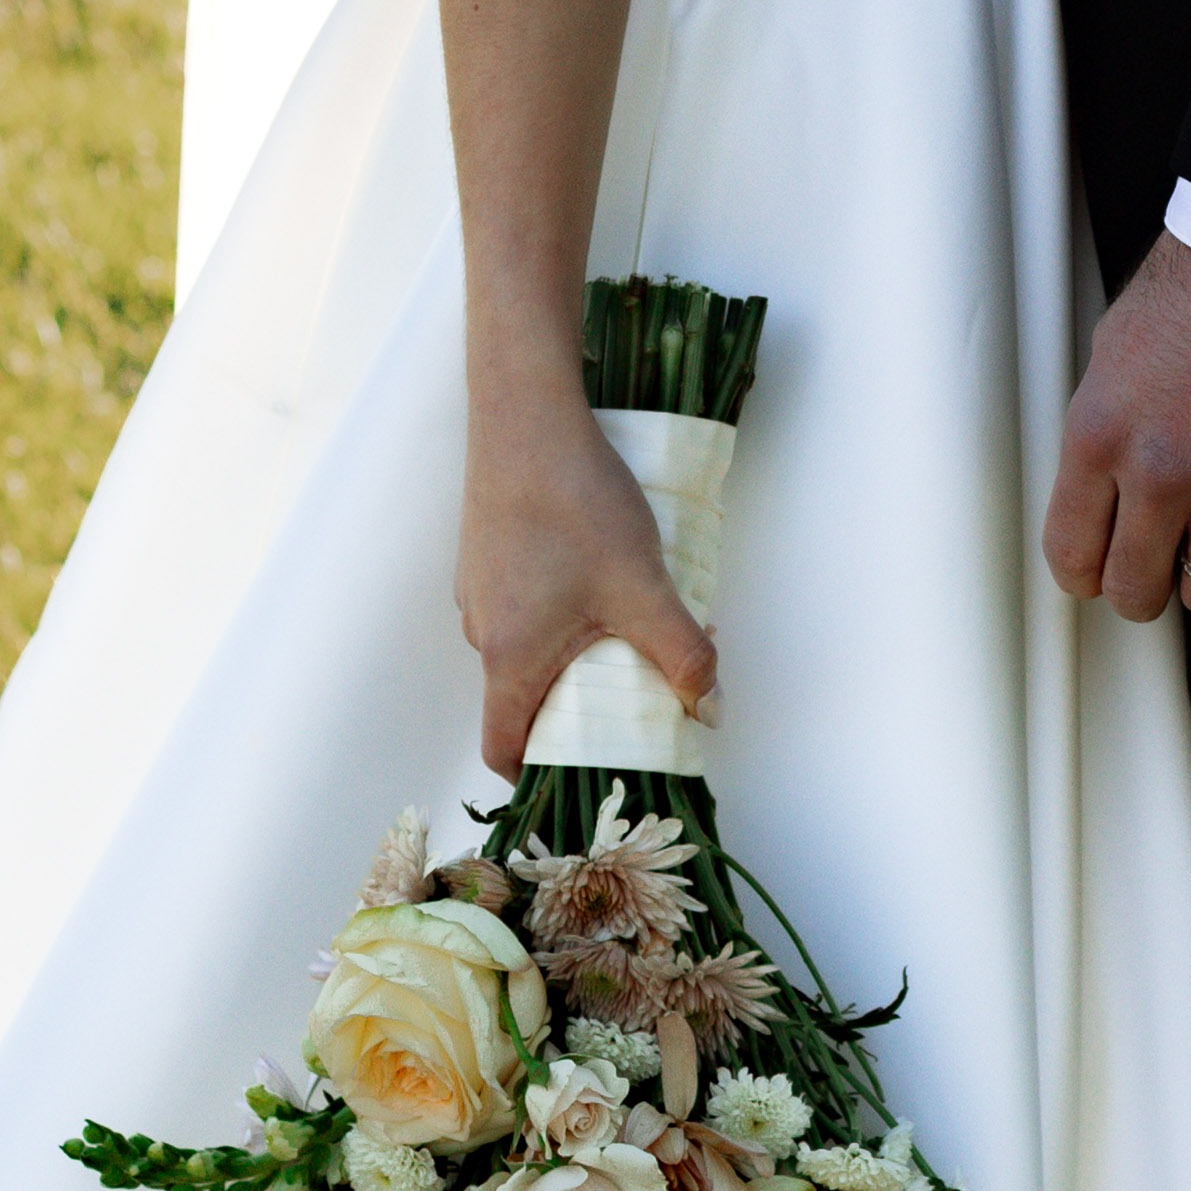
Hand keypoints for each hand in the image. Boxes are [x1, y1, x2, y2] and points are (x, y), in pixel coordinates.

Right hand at [458, 390, 717, 774]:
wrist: (527, 413)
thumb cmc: (575, 502)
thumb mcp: (642, 585)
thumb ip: (682, 654)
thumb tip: (711, 711)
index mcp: (508, 658)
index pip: (504, 749)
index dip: (539, 777)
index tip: (585, 776)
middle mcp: (483, 632)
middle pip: (524, 699)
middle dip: (580, 709)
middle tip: (637, 694)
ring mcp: (480, 589)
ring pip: (529, 648)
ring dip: (577, 653)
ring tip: (632, 624)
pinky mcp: (488, 555)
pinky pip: (524, 605)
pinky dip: (562, 610)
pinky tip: (603, 572)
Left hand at [1046, 230, 1190, 623]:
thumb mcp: (1115, 352)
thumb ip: (1104, 434)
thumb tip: (1099, 494)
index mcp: (1101, 433)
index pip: (1072, 554)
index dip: (1087, 574)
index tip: (1101, 570)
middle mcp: (1162, 470)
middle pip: (1135, 591)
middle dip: (1144, 587)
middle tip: (1161, 564)